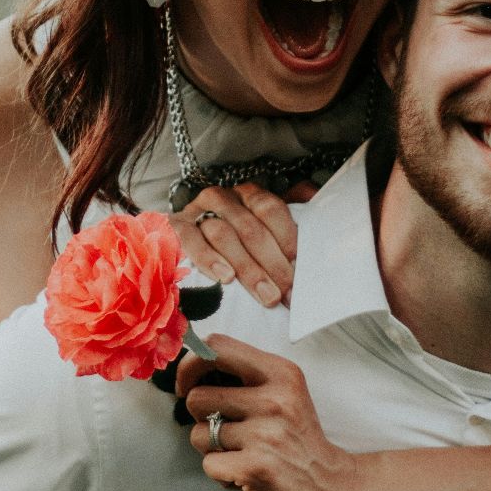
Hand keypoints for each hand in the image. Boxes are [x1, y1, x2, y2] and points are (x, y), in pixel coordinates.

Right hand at [170, 183, 299, 307]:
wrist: (180, 244)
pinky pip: (192, 240)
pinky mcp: (176, 227)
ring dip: (248, 268)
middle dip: (272, 264)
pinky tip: (225, 277)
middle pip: (251, 228)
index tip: (299, 268)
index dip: (287, 238)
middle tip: (285, 293)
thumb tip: (313, 203)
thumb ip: (286, 225)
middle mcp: (223, 198)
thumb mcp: (261, 231)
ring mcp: (197, 211)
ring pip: (224, 235)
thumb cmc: (232, 244)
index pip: (271, 209)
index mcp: (248, 195)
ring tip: (265, 295)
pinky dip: (210, 259)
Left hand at [178, 334, 358, 490]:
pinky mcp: (256, 468)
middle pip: (197, 397)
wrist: (333, 490)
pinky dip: (222, 475)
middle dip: (202, 419)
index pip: (216, 348)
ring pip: (199, 434)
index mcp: (281, 373)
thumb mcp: (285, 394)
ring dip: (213, 449)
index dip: (190, 366)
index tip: (188, 385)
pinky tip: (246, 474)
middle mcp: (274, 399)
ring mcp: (265, 434)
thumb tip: (190, 369)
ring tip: (243, 454)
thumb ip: (246, 378)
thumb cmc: (298, 442)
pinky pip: (209, 465)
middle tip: (229, 432)